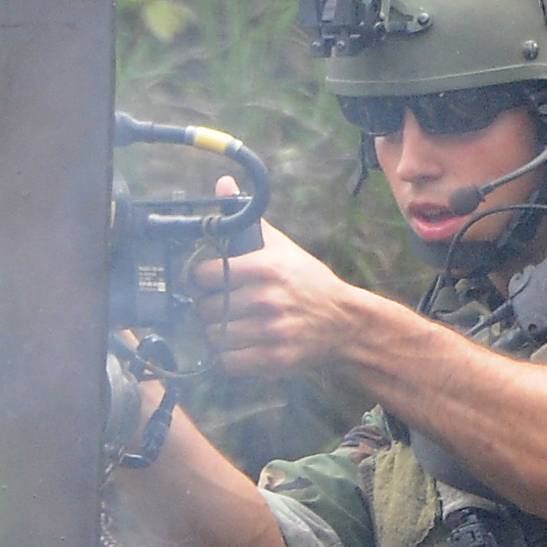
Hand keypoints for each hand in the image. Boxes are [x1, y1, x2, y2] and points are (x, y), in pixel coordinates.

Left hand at [191, 177, 361, 376]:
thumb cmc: (308, 281)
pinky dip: (227, 356)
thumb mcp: (281, 246)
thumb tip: (222, 184)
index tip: (209, 280)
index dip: (201, 278)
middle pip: (206, 307)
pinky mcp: (274, 360)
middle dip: (209, 306)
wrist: (345, 323)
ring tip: (229, 325)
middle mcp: (267, 299)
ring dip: (217, 332)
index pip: (204, 275)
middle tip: (220, 305)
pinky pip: (227, 362)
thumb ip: (246, 218)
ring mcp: (270, 332)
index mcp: (265, 267)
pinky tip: (236, 345)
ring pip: (214, 336)